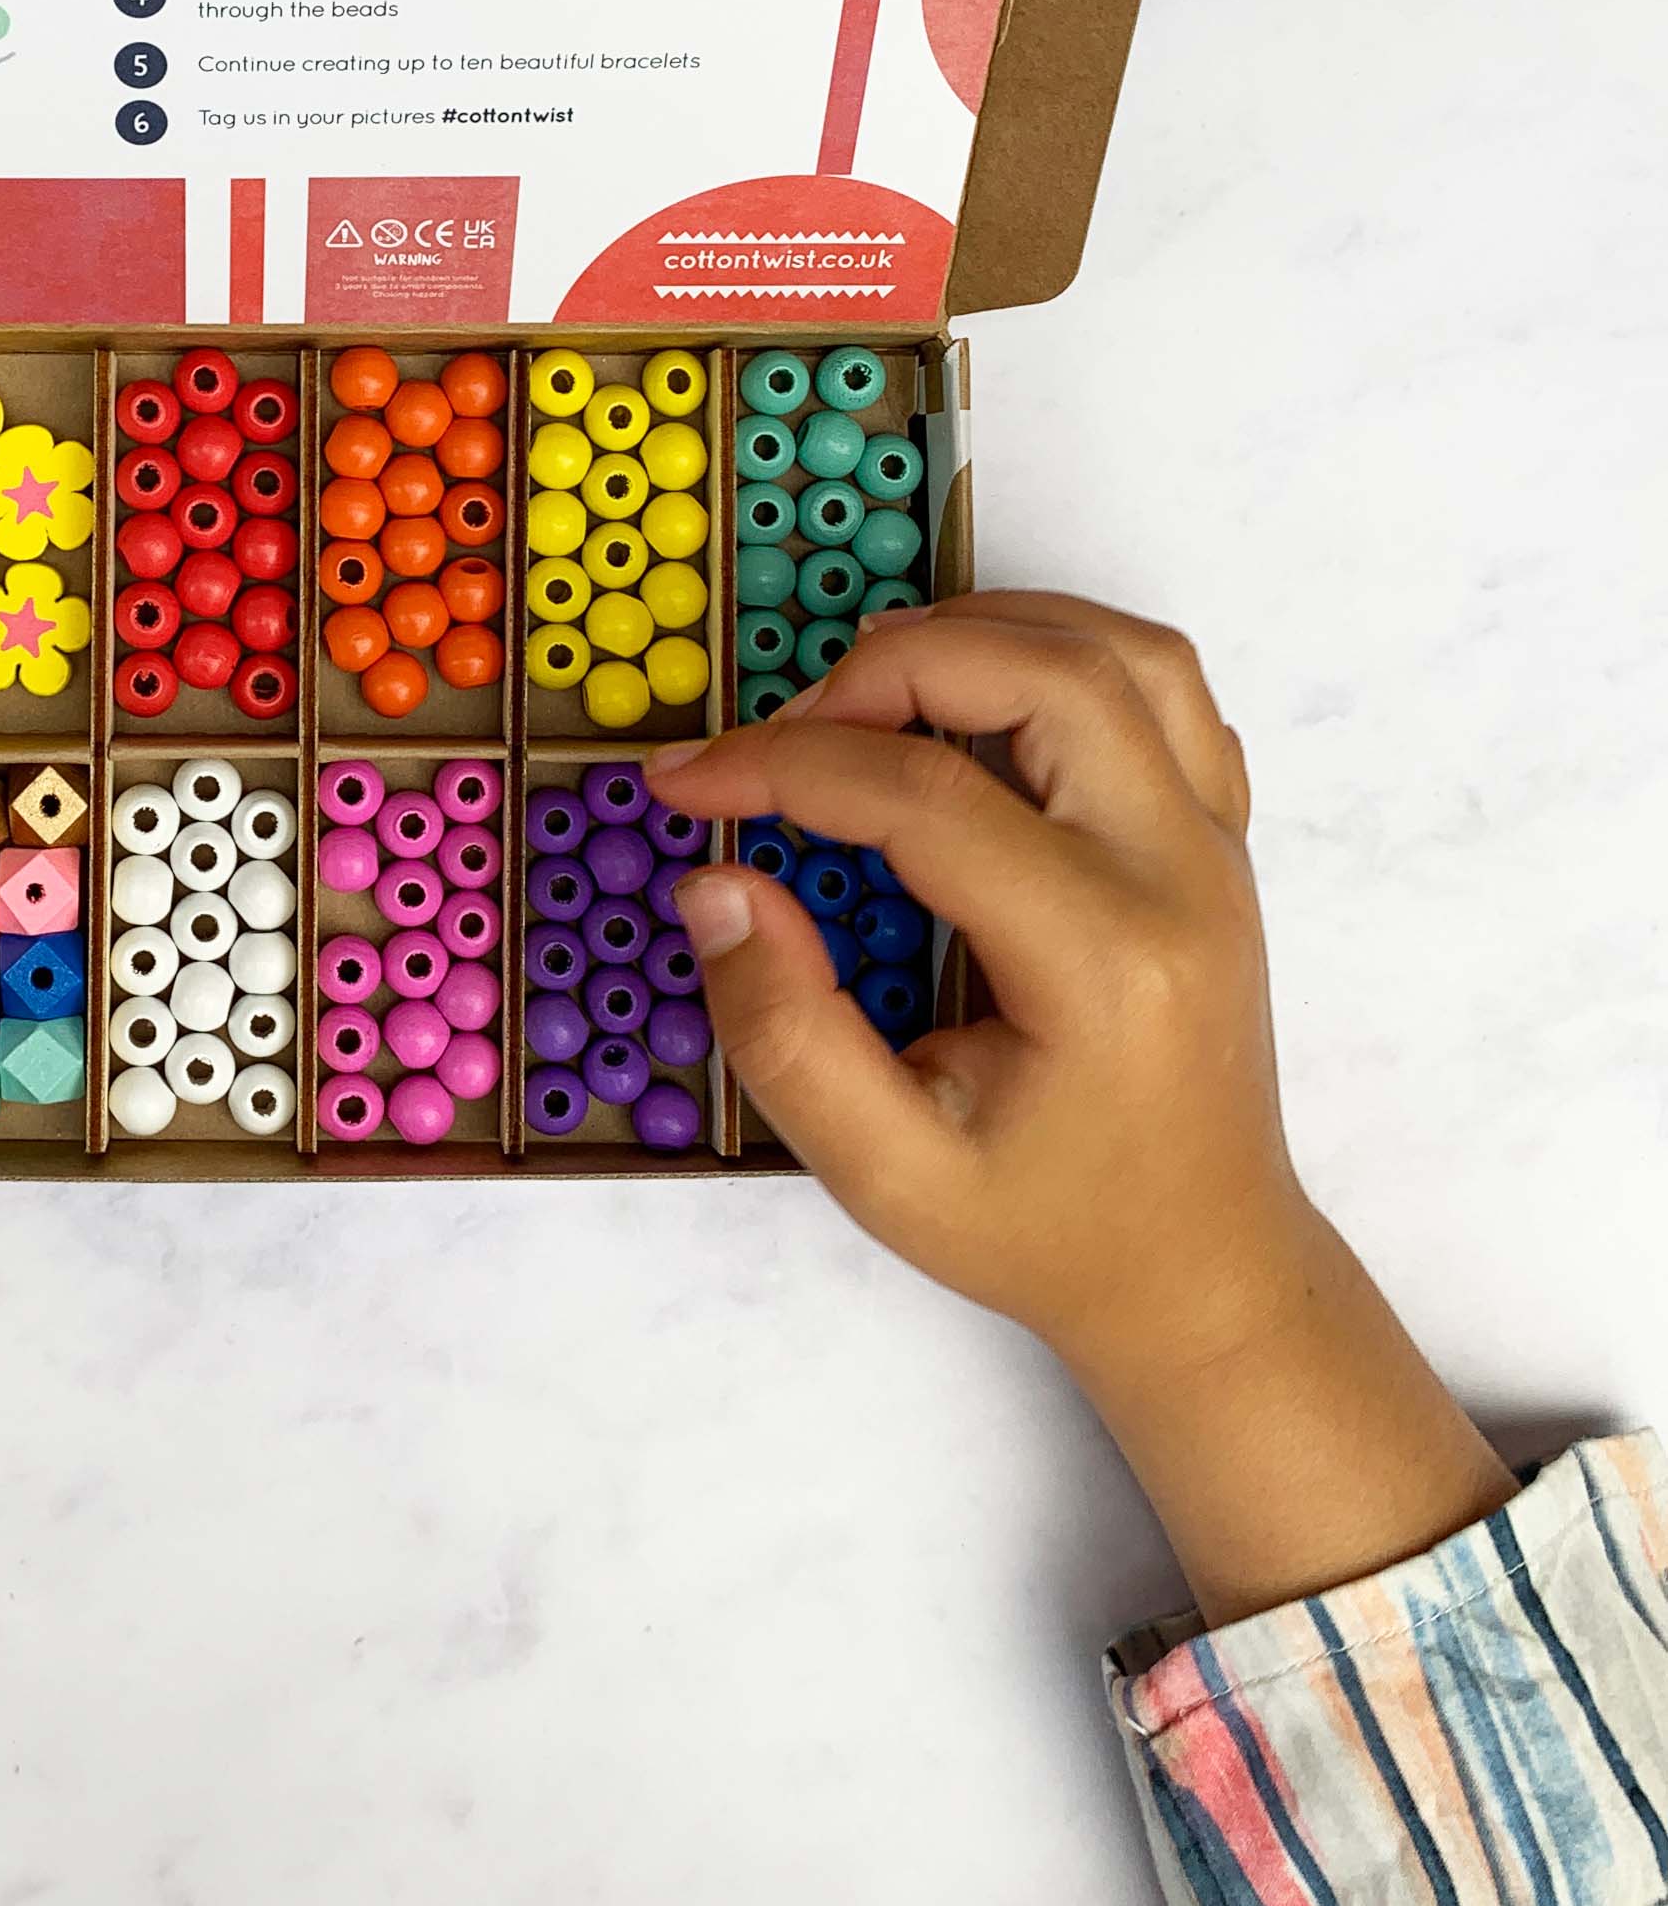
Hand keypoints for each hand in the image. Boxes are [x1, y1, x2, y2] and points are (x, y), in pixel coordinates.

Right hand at [650, 592, 1510, 1622]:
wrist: (1203, 1273)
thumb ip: (787, 1034)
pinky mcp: (1221, 838)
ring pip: (1120, 652)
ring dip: (983, 632)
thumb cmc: (1047, 1231)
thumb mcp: (887, 1175)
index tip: (684, 779)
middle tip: (786, 729)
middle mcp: (1180, 878)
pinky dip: (1063, 653)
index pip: (924, 797)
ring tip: (871, 686)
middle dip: (887, 668)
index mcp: (1101, 963)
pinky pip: (1165, 685)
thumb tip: (717, 886)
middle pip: (1045, 676)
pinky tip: (978, 700)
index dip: (781, 766)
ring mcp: (1217, 847)